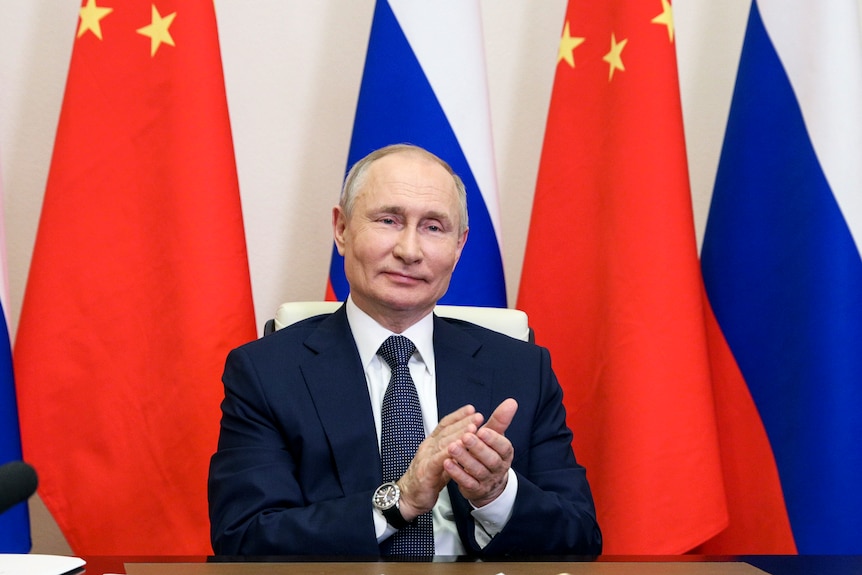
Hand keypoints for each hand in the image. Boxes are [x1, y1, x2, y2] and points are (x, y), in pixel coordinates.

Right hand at [396, 404, 483, 519]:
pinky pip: (438, 459)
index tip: (471, 409)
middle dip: (463, 422)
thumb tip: (468, 443)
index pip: (445, 425)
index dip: (458, 416)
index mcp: (431, 444)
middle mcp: (428, 447)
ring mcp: (425, 458)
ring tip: (473, 428)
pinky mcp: (425, 471)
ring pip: (444, 442)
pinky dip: (449, 453)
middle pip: (446, 431)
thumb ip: (452, 452)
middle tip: (478, 415)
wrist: (408, 498)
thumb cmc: (426, 480)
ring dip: (459, 434)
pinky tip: (460, 448)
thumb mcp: (442, 463)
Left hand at [444, 398, 517, 506]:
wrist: (488, 482)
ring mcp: (487, 480)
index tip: (482, 430)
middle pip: (490, 460)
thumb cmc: (489, 452)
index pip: (503, 447)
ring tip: (452, 447)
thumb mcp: (494, 436)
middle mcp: (498, 468)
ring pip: (477, 471)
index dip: (493, 439)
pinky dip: (457, 473)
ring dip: (464, 459)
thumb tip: (511, 402)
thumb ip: (500, 419)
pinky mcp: (475, 490)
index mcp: (505, 454)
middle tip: (465, 437)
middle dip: (477, 448)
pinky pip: (466, 482)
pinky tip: (447, 462)